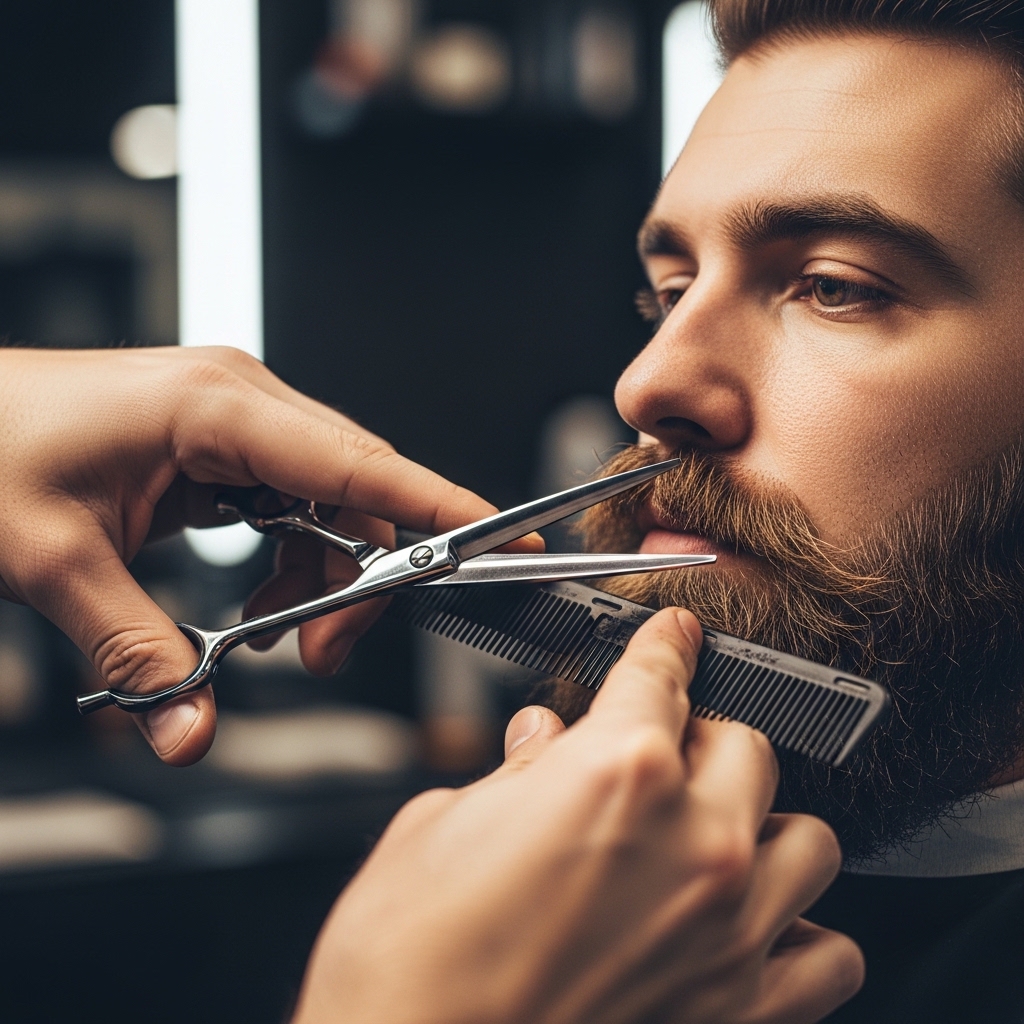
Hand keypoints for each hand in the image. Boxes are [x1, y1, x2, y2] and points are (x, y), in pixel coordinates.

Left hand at [0, 346, 522, 763]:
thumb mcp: (52, 558)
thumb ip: (135, 648)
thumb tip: (190, 727)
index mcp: (216, 407)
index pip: (357, 461)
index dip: (436, 502)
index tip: (500, 532)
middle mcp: (242, 405)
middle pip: (356, 494)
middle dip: (360, 580)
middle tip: (321, 653)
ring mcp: (236, 423)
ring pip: (331, 508)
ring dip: (322, 581)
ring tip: (278, 638)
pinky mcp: (223, 448)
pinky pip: (293, 510)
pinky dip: (291, 566)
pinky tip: (258, 605)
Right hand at [293, 609, 863, 1023]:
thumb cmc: (408, 961)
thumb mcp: (443, 825)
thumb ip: (514, 774)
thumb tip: (542, 743)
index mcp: (615, 769)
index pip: (660, 674)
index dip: (665, 644)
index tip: (675, 637)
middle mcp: (691, 840)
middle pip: (746, 746)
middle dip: (703, 737)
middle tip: (661, 753)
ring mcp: (726, 930)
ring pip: (808, 840)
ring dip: (763, 825)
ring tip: (714, 834)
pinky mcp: (739, 1012)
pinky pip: (829, 955)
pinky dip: (800, 930)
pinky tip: (751, 923)